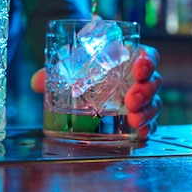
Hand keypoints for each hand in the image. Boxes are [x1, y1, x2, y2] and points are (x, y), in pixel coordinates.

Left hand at [30, 44, 162, 139]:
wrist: (81, 80)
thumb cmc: (81, 67)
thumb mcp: (68, 66)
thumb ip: (52, 72)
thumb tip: (37, 82)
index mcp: (128, 58)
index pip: (148, 56)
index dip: (148, 61)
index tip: (139, 65)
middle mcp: (138, 79)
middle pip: (153, 82)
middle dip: (145, 91)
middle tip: (130, 99)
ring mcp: (140, 99)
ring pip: (153, 104)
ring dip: (146, 112)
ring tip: (133, 119)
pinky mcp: (135, 117)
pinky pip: (148, 124)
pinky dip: (146, 130)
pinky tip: (140, 135)